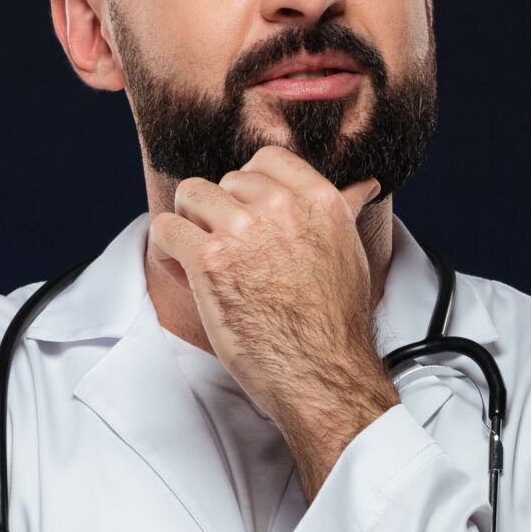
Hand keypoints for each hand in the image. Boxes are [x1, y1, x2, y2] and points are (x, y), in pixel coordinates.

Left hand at [147, 146, 398, 493]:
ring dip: (190, 224)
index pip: (267, 159)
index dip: (250, 187)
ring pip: (190, 195)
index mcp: (319, 198)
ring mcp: (243, 230)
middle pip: (226, 180)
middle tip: (227, 248)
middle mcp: (281, 206)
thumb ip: (345, 211)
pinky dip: (167, 248)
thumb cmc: (335, 323)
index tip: (247, 213)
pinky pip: (166, 228)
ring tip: (201, 256)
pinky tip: (182, 268)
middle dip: (220, 212)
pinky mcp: (209, 260)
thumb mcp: (350, 254)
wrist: (321, 373)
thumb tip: (363, 186)